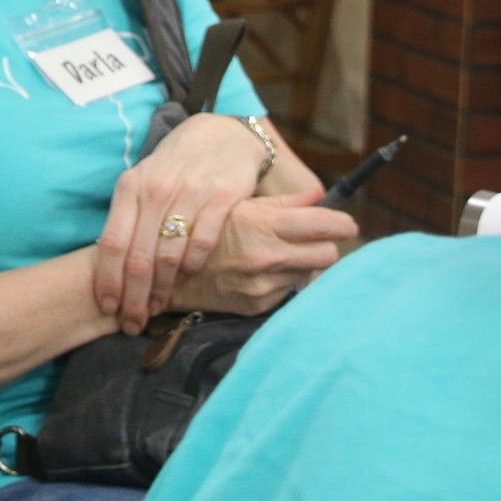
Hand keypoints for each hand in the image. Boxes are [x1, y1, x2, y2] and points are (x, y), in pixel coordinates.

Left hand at [94, 114, 269, 333]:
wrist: (220, 134)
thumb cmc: (175, 167)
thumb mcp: (143, 185)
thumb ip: (131, 220)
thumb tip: (114, 270)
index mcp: (129, 187)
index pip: (112, 243)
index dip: (108, 281)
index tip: (108, 308)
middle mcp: (154, 190)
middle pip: (138, 257)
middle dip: (133, 296)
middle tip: (133, 322)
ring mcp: (187, 193)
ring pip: (168, 254)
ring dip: (162, 288)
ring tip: (158, 308)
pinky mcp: (220, 196)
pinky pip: (202, 242)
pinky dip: (194, 266)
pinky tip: (190, 279)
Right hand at [168, 190, 357, 315]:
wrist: (159, 268)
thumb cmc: (198, 224)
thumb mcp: (236, 203)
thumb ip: (282, 203)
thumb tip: (319, 195)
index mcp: (265, 226)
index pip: (328, 227)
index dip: (340, 223)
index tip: (341, 222)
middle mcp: (268, 258)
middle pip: (329, 254)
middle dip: (322, 243)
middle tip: (309, 236)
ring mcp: (263, 285)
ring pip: (310, 273)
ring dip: (301, 263)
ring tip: (276, 251)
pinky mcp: (256, 305)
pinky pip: (287, 290)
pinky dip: (281, 279)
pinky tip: (259, 269)